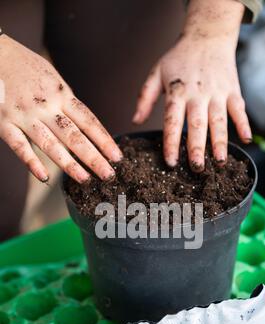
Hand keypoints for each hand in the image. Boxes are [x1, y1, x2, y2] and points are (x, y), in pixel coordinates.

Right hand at [0, 35, 122, 182]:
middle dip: (94, 157)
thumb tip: (84, 123)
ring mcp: (25, 115)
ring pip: (50, 144)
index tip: (117, 157)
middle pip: (74, 136)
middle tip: (109, 175)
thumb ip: (66, 101)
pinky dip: (32, 162)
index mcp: (61, 94)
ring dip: (69, 164)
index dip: (104, 141)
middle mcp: (46, 106)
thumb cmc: (25, 66)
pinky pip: (20, 146)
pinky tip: (44, 177)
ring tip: (85, 179)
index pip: (88, 121)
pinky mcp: (4, 122)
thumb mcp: (52, 77)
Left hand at [133, 1, 251, 170]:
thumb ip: (145, 98)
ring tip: (219, 162)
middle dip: (197, 148)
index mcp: (177, 92)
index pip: (172, 121)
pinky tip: (246, 140)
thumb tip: (135, 121)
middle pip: (197, 125)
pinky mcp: (233, 90)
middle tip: (196, 168)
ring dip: (220, 142)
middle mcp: (198, 94)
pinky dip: (243, 124)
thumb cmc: (179, 57)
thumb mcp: (156, 72)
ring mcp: (217, 93)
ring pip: (219, 121)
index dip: (171, 143)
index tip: (171, 162)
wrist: (207, 35)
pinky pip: (239, 109)